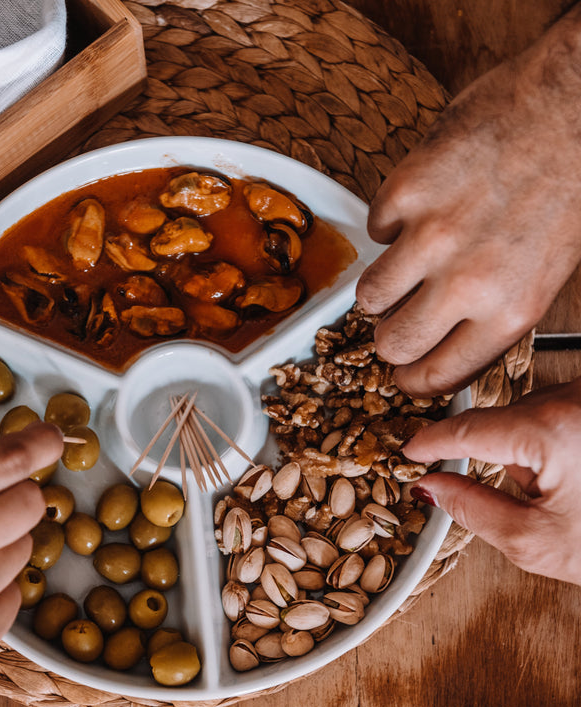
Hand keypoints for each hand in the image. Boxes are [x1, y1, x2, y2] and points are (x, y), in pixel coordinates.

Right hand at [356, 8, 580, 396]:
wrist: (576, 104)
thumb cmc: (569, 184)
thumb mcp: (547, 273)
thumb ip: (493, 315)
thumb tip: (448, 343)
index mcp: (512, 308)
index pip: (437, 375)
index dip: (412, 381)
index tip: (403, 374)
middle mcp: (469, 280)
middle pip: (392, 343)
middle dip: (391, 335)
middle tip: (398, 317)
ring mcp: (433, 235)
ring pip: (368, 294)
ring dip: (384, 281)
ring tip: (409, 258)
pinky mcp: (407, 192)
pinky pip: (374, 229)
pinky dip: (391, 221)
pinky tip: (421, 207)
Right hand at [403, 379, 580, 585]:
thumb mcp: (537, 542)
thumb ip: (470, 510)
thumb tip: (431, 487)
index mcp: (552, 429)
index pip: (467, 429)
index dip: (431, 442)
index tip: (411, 450)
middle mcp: (574, 397)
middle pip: (501, 421)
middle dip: (502, 458)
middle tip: (532, 499)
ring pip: (531, 415)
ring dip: (533, 450)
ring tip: (573, 491)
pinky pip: (560, 412)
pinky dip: (558, 442)